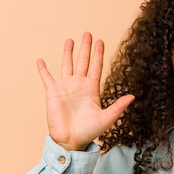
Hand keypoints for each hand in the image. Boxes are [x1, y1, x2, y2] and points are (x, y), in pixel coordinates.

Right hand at [37, 32, 134, 150]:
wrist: (71, 140)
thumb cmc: (89, 131)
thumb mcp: (107, 118)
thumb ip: (118, 106)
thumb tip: (133, 96)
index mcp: (92, 89)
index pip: (96, 67)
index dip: (98, 54)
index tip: (101, 41)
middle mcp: (79, 85)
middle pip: (83, 61)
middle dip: (86, 48)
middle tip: (88, 33)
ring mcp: (66, 87)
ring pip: (67, 65)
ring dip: (68, 53)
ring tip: (70, 40)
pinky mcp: (53, 92)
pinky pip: (47, 78)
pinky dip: (43, 69)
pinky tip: (40, 60)